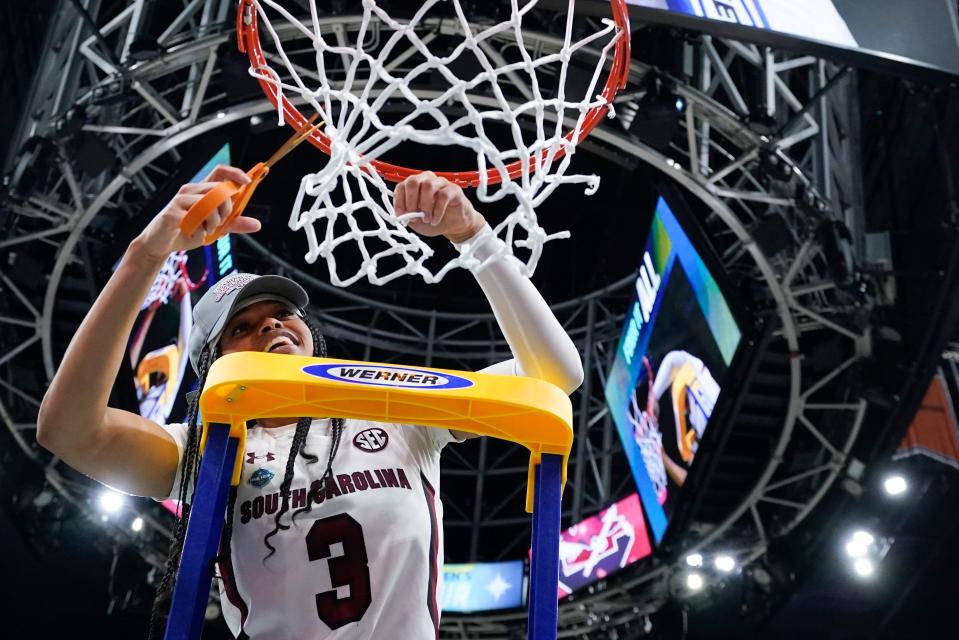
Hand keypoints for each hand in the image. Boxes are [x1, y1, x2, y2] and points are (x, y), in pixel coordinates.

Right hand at [134, 165, 260, 259]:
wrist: (160, 245)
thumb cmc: (187, 231)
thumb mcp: (215, 228)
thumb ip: (234, 224)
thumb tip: (257, 224)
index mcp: (202, 190)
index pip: (220, 172)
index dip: (235, 173)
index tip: (248, 181)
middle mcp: (191, 190)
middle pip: (219, 189)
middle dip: (227, 208)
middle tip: (221, 223)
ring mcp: (180, 200)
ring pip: (210, 203)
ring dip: (214, 222)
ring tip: (206, 231)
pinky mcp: (173, 212)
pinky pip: (196, 219)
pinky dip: (201, 231)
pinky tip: (194, 235)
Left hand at [393, 171, 484, 242]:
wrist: (453, 226)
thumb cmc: (432, 220)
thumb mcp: (416, 220)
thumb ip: (407, 215)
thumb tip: (401, 214)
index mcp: (415, 185)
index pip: (402, 186)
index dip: (399, 201)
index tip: (400, 215)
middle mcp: (427, 180)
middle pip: (413, 181)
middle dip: (410, 200)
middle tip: (413, 216)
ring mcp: (441, 183)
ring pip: (428, 186)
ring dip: (425, 205)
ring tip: (426, 219)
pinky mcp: (453, 190)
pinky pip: (443, 196)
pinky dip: (437, 211)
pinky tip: (435, 220)